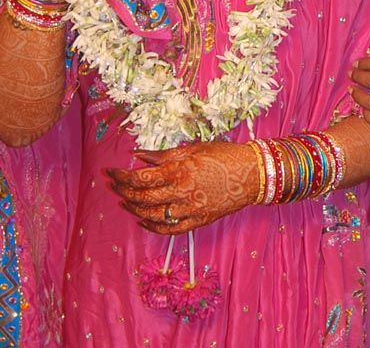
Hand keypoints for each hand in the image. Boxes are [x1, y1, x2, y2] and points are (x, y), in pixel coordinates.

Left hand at [107, 141, 258, 233]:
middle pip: (142, 198)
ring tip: (124, 201)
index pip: (140, 178)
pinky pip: (170, 229)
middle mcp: (180, 192)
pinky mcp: (198, 220)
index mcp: (178, 171)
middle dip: (123, 192)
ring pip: (152, 215)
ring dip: (134, 209)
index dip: (121, 176)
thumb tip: (138, 155)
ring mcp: (189, 209)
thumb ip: (163, 155)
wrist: (251, 174)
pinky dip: (153, 227)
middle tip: (113, 186)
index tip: (110, 172)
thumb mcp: (192, 148)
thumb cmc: (223, 155)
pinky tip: (143, 221)